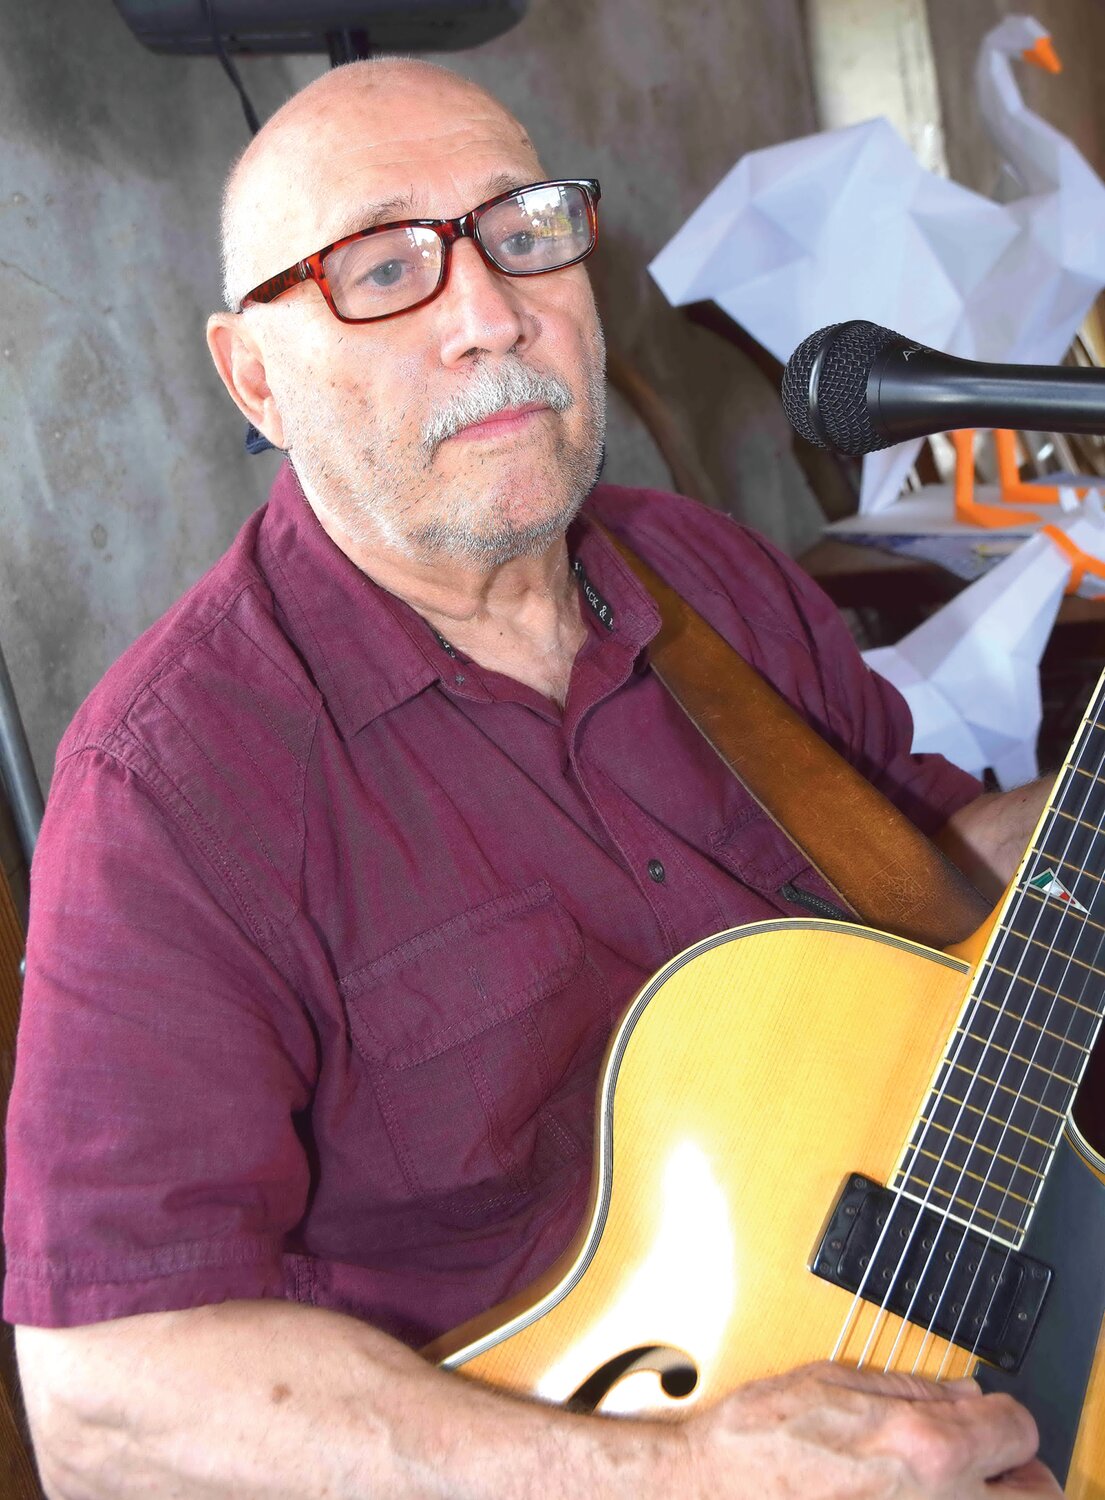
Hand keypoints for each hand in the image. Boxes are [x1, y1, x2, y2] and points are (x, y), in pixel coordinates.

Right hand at [678, 1362, 1061, 1496]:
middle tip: (992, 1460)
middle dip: (1018, 1473)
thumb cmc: (759, 1440)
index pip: (1017, 1430)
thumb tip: (963, 1393)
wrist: (711, 1492)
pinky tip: (908, 1498)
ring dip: (982, 1496)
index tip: (987, 1414)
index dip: (1002, 1416)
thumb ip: (911, 1389)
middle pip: (1035, 1497)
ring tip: (947, 1479)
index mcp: (925, 1446)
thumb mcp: (834, 1382)